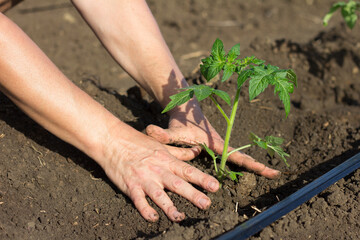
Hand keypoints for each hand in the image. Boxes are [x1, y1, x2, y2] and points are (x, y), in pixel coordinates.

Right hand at [99, 121, 219, 221]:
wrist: (113, 141)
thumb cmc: (139, 143)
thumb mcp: (162, 146)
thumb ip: (180, 152)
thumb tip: (197, 151)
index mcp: (167, 161)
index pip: (188, 171)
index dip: (202, 179)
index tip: (215, 187)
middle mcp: (158, 170)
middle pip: (178, 184)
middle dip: (193, 194)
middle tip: (206, 204)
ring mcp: (144, 179)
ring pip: (159, 195)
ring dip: (169, 207)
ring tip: (180, 217)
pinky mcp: (130, 186)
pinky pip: (138, 200)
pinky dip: (145, 209)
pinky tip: (153, 218)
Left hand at [146, 100, 280, 178]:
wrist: (186, 110)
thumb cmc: (181, 122)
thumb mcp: (173, 131)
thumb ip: (163, 135)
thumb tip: (150, 132)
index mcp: (216, 143)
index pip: (236, 156)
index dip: (251, 164)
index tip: (268, 170)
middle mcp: (222, 145)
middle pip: (242, 157)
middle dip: (258, 166)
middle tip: (276, 174)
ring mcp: (221, 147)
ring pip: (239, 157)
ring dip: (253, 165)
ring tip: (270, 174)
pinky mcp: (217, 148)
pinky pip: (232, 157)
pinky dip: (242, 163)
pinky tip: (248, 171)